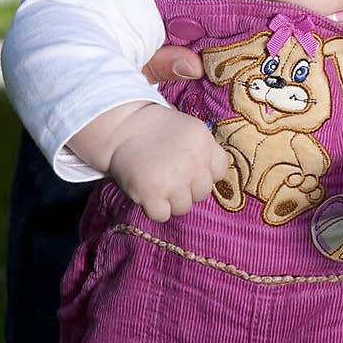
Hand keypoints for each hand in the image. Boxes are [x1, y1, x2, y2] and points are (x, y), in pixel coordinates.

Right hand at [107, 106, 228, 222]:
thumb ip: (205, 152)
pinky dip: (153, 209)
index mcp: (204, 142)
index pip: (220, 172)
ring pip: (183, 207)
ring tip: (157, 183)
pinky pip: (162, 215)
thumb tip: (212, 179)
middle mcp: (192, 161)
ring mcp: (173, 179)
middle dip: (187, 187)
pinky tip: (147, 192)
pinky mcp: (151, 193)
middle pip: (202, 193)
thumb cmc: (158, 131)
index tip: (190, 168)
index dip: (205, 173)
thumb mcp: (189, 131)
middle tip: (168, 174)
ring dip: (170, 200)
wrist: (123, 126)